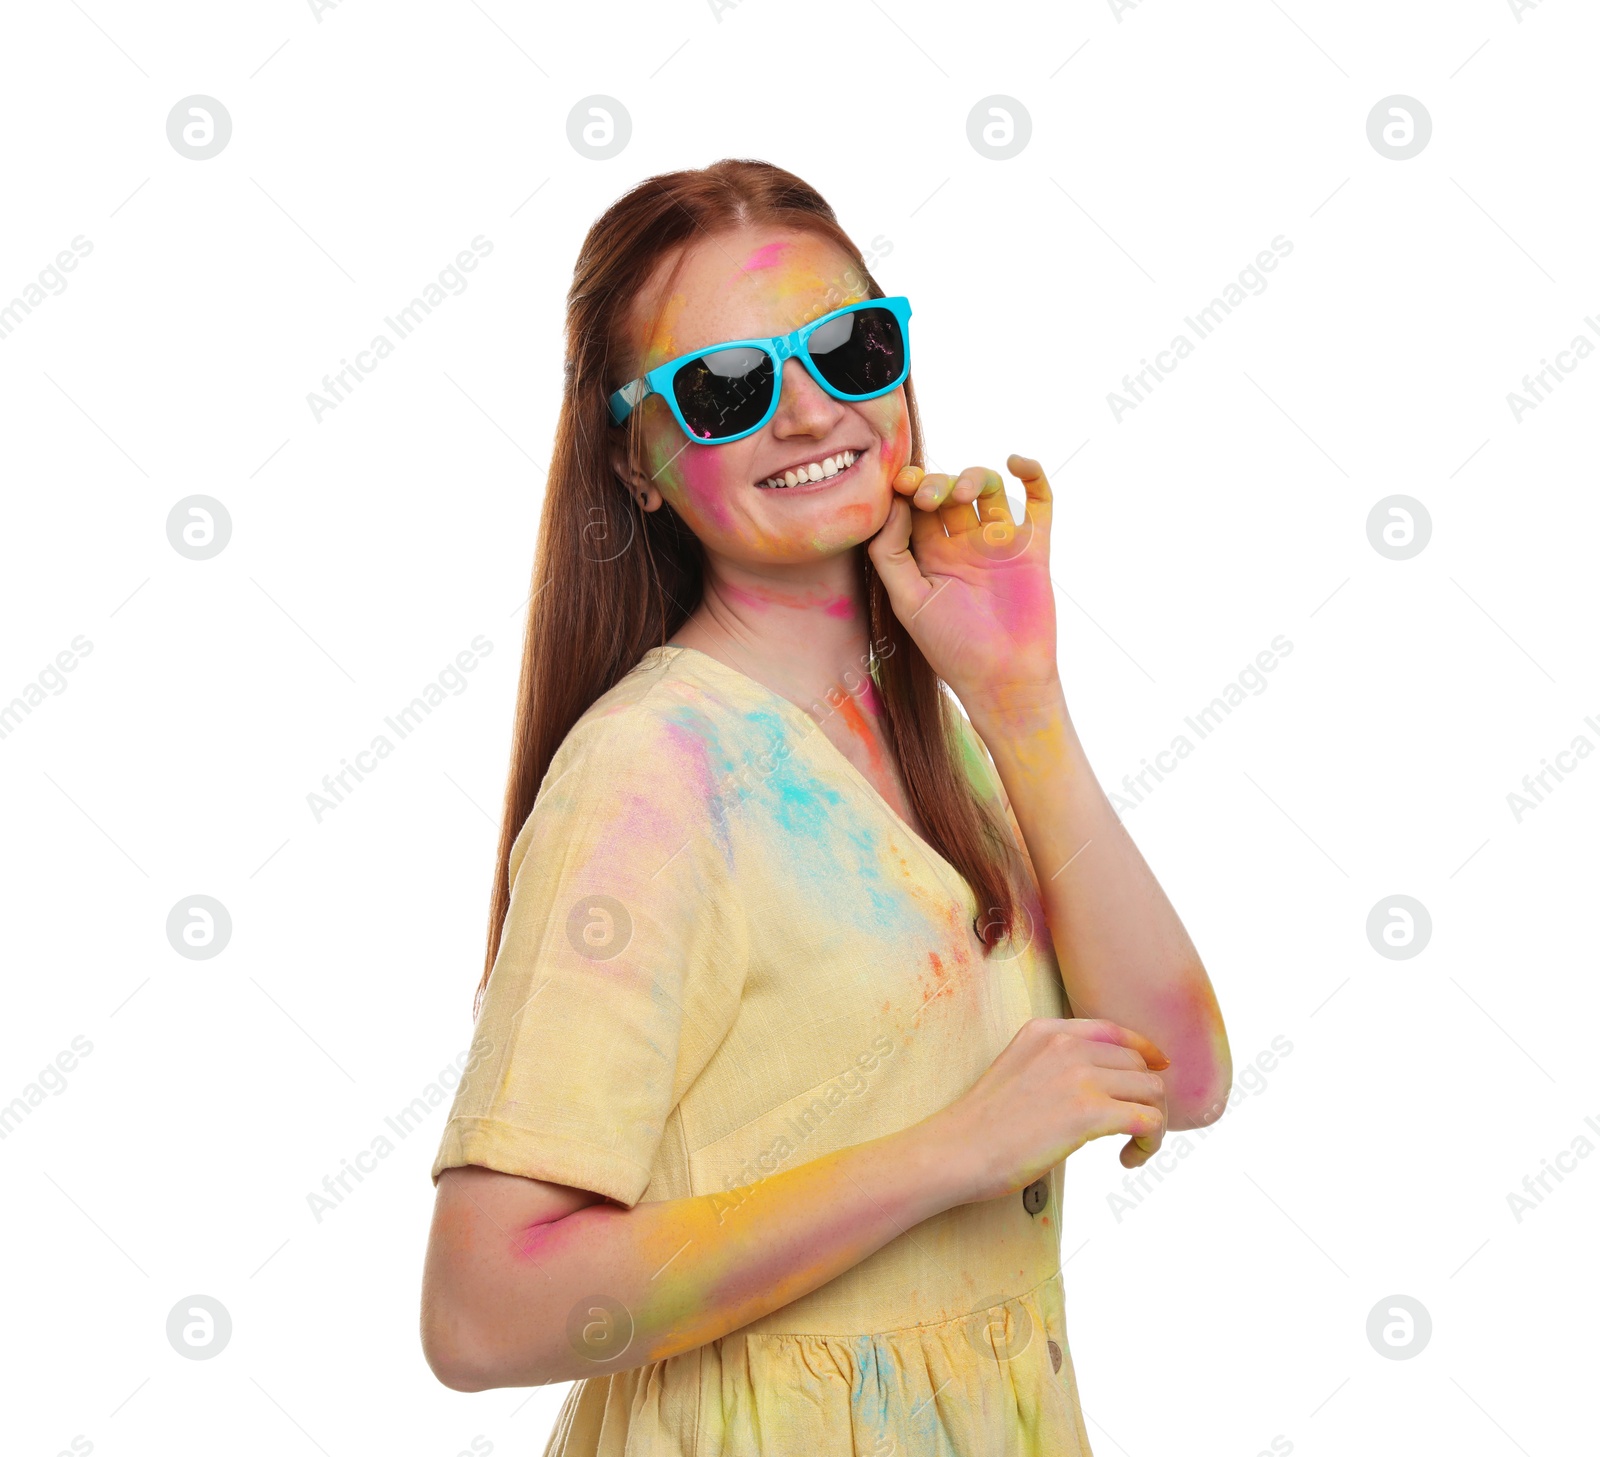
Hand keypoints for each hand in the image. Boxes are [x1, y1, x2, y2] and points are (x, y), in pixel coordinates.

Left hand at [865, 454, 1058, 713]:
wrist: (1003, 679)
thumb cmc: (952, 648)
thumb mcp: (907, 602)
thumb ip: (891, 554)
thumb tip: (895, 505)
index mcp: (930, 555)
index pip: (917, 507)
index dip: (910, 488)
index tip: (902, 485)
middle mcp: (964, 544)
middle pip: (950, 491)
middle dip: (937, 484)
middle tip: (929, 498)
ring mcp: (1000, 544)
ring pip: (988, 489)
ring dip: (973, 476)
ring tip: (962, 492)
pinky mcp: (1034, 547)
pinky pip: (1039, 501)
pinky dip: (1033, 474)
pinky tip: (1016, 462)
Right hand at [929, 1017, 1169, 1205]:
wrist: (958, 1150)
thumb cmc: (983, 1124)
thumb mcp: (1016, 1069)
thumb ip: (1053, 1063)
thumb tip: (1099, 1083)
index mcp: (1045, 1031)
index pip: (1113, 1031)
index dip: (1144, 1050)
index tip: (1158, 1068)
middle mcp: (1065, 1045)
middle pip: (1138, 1065)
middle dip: (1147, 1098)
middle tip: (1134, 1130)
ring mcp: (1078, 1076)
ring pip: (1152, 1091)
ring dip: (1153, 1122)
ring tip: (1133, 1147)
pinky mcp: (1088, 1113)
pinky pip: (1149, 1121)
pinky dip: (1149, 1143)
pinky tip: (1128, 1158)